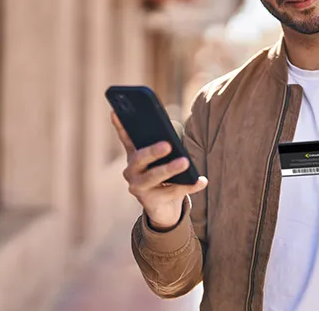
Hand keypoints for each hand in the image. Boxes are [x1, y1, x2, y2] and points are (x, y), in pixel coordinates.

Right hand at [112, 112, 207, 230]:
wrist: (163, 208)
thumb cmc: (163, 177)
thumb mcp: (160, 161)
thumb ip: (162, 147)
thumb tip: (171, 139)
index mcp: (134, 156)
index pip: (126, 138)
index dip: (120, 125)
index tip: (116, 111)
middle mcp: (131, 171)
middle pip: (140, 158)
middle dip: (153, 151)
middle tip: (167, 145)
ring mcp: (138, 188)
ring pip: (154, 177)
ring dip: (170, 169)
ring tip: (185, 162)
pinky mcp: (150, 202)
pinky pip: (172, 192)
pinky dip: (189, 186)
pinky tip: (202, 180)